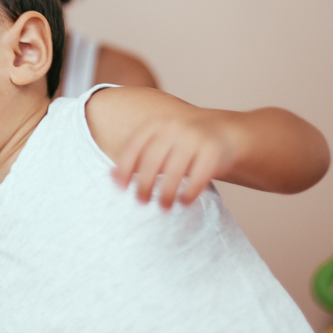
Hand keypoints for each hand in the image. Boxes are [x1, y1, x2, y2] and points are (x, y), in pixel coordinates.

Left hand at [112, 108, 240, 208]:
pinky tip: (184, 202)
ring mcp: (194, 137)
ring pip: (175, 170)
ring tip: (164, 207)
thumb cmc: (181, 144)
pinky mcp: (213, 151)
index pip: (134, 147)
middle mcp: (174, 128)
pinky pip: (199, 176)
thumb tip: (110, 178)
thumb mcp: (159, 142)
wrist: (222, 133)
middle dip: (144, 184)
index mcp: (156, 124)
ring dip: (167, 193)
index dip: (124, 168)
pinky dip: (190, 192)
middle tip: (141, 202)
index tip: (120, 189)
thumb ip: (138, 156)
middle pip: (152, 160)